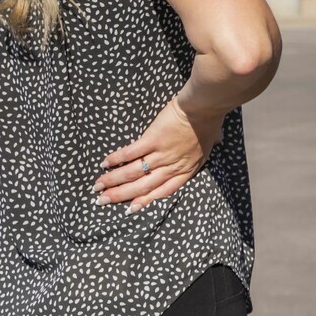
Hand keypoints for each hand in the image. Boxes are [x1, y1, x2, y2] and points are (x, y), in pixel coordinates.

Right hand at [93, 98, 221, 212]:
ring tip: (98, 186)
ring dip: (113, 180)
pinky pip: (130, 153)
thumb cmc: (210, 120)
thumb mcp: (212, 140)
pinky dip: (116, 159)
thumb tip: (218, 139)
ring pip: (133, 173)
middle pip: (143, 186)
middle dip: (120, 195)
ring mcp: (161, 154)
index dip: (146, 201)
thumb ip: (210, 143)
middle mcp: (172, 166)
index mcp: (187, 169)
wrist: (204, 106)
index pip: (164, 191)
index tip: (130, 208)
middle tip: (102, 200)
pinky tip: (105, 163)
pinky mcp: (152, 140)